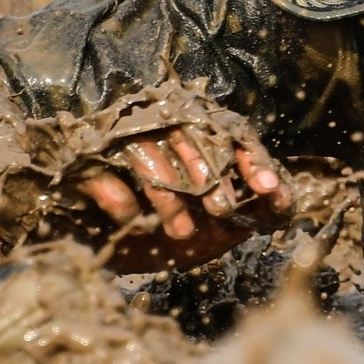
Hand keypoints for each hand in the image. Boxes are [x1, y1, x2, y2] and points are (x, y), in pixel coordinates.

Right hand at [76, 126, 292, 271]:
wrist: (85, 236)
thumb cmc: (157, 229)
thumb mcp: (205, 225)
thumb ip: (241, 212)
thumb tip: (282, 202)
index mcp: (188, 134)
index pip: (228, 134)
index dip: (251, 160)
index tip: (270, 188)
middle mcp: (154, 126)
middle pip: (189, 137)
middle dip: (210, 176)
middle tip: (223, 210)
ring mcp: (115, 141)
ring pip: (149, 155)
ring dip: (168, 197)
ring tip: (183, 232)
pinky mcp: (81, 163)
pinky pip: (106, 177)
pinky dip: (124, 203)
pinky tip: (135, 224)